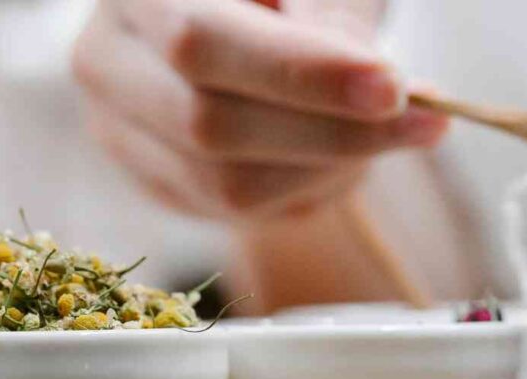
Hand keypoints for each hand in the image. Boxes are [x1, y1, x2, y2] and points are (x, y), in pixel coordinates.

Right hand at [72, 0, 448, 219]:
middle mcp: (102, 57)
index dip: (301, 73)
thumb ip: (332, 14)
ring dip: (322, 169)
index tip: (392, 88)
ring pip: (221, 181)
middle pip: (209, 123)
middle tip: (424, 123)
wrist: (226, 20)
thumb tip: (368, 83)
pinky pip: (226, 210)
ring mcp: (112, 124)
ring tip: (381, 133)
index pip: (204, 40)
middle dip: (329, 131)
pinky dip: (298, 190)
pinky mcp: (141, 173)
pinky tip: (333, 155)